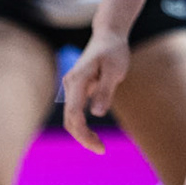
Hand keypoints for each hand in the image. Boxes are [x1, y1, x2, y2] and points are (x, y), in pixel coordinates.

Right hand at [61, 27, 130, 153]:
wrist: (108, 35)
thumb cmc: (114, 50)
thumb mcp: (115, 69)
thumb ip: (106, 91)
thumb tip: (97, 113)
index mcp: (77, 80)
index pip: (75, 114)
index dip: (84, 133)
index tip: (99, 147)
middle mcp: (69, 84)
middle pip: (69, 119)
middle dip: (83, 137)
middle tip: (101, 150)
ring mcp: (70, 87)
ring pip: (70, 117)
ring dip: (82, 133)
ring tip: (99, 144)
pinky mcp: (75, 89)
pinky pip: (74, 111)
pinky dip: (82, 125)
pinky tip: (93, 133)